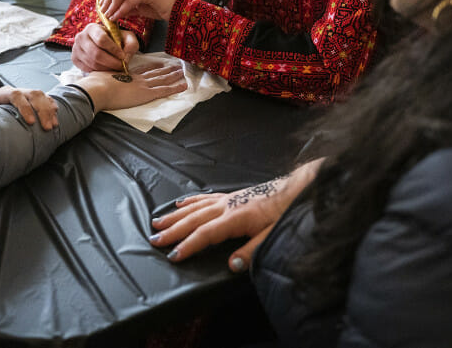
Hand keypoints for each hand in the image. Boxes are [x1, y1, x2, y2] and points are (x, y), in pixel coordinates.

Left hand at [0, 86, 58, 130]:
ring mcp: (24, 93)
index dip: (25, 108)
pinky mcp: (29, 98)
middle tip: (47, 128)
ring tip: (53, 126)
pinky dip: (51, 106)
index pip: (17, 95)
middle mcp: (15, 90)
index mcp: (2, 92)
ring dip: (49, 110)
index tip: (31, 123)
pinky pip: (44, 98)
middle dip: (43, 111)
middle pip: (34, 94)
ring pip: (41, 95)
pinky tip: (55, 116)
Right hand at [71, 22, 139, 72]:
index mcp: (92, 28)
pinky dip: (99, 71)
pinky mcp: (74, 59)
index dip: (113, 49)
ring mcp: (76, 48)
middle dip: (111, 62)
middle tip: (121, 66)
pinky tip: (106, 69)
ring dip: (106, 68)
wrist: (104, 45)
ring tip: (115, 68)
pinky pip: (87, 69)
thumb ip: (131, 45)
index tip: (122, 56)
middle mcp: (81, 37)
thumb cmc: (116, 40)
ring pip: (92, 63)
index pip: (101, 39)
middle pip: (96, 53)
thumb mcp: (127, 38)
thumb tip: (124, 58)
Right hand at [73, 60, 186, 111]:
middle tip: (177, 66)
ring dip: (173, 75)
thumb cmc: (95, 85)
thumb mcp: (99, 78)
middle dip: (166, 70)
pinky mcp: (146, 93)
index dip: (152, 67)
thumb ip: (104, 78)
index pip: (143, 70)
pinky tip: (184, 85)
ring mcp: (143, 85)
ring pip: (162, 79)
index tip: (160, 64)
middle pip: (155, 73)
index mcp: (126, 74)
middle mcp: (137, 78)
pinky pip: (164, 90)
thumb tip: (98, 81)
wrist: (97, 89)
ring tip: (182, 72)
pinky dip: (175, 87)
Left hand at [100, 0, 179, 22]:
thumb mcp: (139, 5)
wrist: (180, 11)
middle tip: (103, 11)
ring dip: (112, 4)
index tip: (102, 6)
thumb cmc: (160, 7)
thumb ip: (125, 5)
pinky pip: (129, 0)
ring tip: (108, 15)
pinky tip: (116, 17)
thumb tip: (110, 10)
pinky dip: (121, 10)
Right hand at [149, 160, 322, 271]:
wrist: (297, 187)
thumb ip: (251, 251)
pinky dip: (190, 201)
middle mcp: (227, 206)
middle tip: (154, 240)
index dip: (188, 245)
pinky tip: (180, 204)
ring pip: (195, 207)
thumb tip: (230, 265)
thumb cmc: (285, 213)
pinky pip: (205, 198)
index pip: (205, 234)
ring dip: (175, 216)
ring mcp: (227, 199)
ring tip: (157, 223)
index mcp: (236, 218)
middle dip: (172, 230)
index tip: (172, 255)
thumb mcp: (272, 235)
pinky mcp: (231, 195)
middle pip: (193, 219)